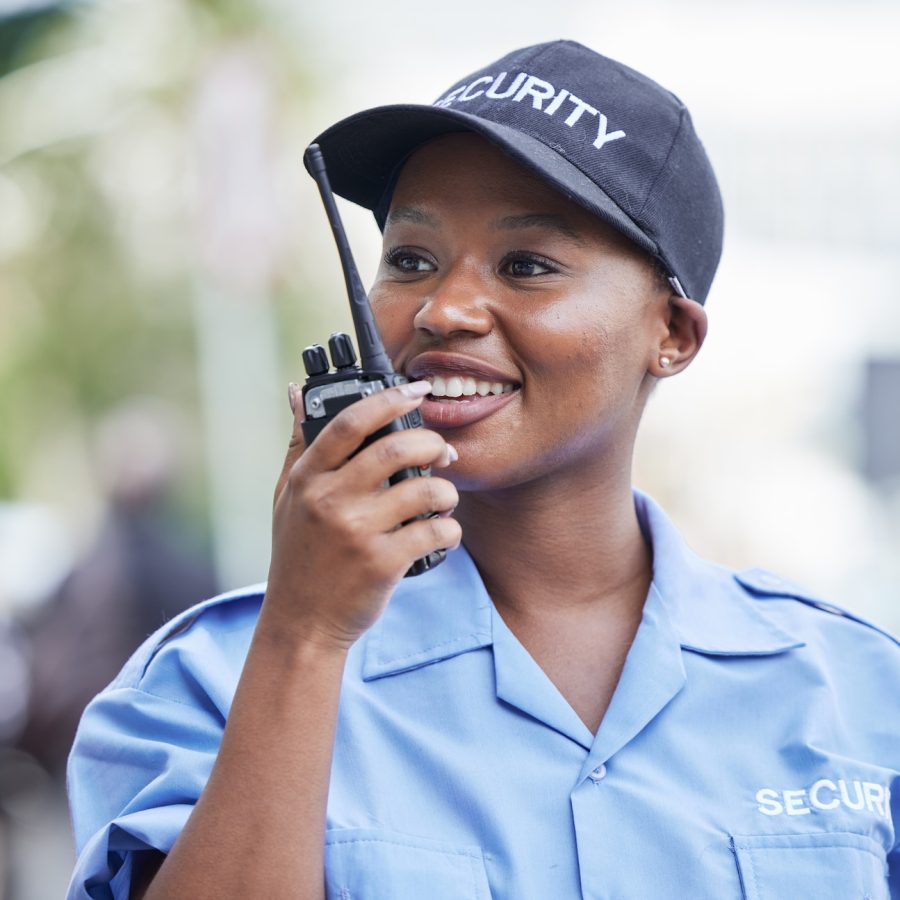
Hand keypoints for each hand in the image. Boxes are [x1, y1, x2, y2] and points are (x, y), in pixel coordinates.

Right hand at [262, 381, 459, 650]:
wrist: (302, 624)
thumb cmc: (298, 556)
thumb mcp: (286, 498)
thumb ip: (298, 445)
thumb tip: (296, 392)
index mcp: (308, 478)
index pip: (349, 422)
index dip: (388, 399)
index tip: (416, 389)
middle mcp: (330, 500)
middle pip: (396, 448)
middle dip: (431, 441)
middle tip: (444, 450)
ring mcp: (357, 532)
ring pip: (426, 489)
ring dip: (448, 490)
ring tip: (444, 498)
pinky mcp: (383, 564)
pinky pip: (436, 531)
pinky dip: (450, 530)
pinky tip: (443, 533)